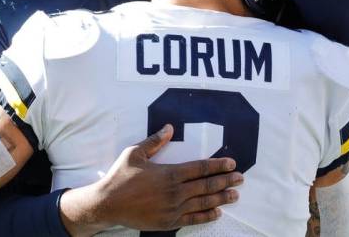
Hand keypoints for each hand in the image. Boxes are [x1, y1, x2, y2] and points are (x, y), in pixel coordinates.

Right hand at [59, 124, 242, 234]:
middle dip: (226, 181)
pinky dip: (207, 216)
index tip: (231, 163)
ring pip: (204, 202)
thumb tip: (169, 127)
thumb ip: (154, 141)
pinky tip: (217, 212)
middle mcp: (175, 191)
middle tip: (241, 178)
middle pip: (207, 185)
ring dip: (221, 198)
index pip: (200, 168)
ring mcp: (173, 208)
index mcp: (169, 173)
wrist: (108, 203)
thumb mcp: (135, 153)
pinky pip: (193, 219)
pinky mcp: (169, 222)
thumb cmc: (120, 176)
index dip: (218, 165)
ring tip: (234, 195)